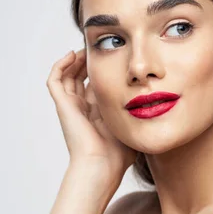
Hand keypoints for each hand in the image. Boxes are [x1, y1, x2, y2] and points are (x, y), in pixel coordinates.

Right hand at [46, 49, 136, 183]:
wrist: (102, 166)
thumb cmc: (119, 155)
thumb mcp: (134, 127)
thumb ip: (141, 115)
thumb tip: (157, 102)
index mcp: (99, 114)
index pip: (97, 85)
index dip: (104, 71)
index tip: (116, 57)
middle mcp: (83, 109)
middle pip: (80, 78)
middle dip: (88, 62)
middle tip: (98, 48)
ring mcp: (71, 107)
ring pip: (67, 76)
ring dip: (75, 60)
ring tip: (85, 48)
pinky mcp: (63, 106)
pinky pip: (54, 80)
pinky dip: (60, 65)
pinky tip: (73, 54)